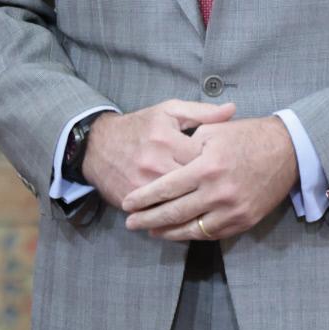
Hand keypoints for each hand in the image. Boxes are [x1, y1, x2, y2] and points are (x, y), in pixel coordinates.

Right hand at [81, 99, 236, 210]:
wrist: (96, 145)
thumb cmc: (139, 126)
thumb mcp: (169, 111)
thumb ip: (201, 112)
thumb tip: (232, 110)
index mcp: (166, 138)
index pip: (202, 157)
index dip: (219, 165)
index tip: (230, 169)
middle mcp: (153, 162)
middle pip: (192, 184)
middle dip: (209, 189)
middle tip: (227, 193)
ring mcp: (141, 184)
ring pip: (177, 202)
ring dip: (195, 207)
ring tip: (213, 210)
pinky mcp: (131, 199)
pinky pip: (158, 212)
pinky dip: (174, 217)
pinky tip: (190, 219)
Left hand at [121, 115, 296, 240]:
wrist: (287, 150)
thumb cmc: (247, 136)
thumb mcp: (213, 131)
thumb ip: (187, 146)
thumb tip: (166, 164)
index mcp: (206, 167)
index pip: (166, 188)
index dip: (144, 198)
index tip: (128, 203)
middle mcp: (218, 192)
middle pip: (174, 212)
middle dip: (148, 220)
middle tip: (131, 223)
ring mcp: (232, 210)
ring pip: (192, 228)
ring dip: (168, 232)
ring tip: (150, 231)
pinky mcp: (244, 221)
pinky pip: (212, 233)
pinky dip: (192, 234)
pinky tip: (179, 232)